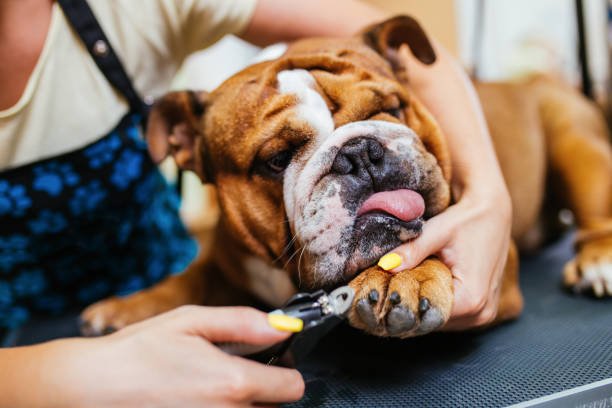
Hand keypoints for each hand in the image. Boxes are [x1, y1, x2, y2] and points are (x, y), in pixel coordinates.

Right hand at [37, 306, 304, 406]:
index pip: (292, 388)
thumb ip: (242, 322)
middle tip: (230, 374)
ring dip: (240, 406)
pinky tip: (193, 402)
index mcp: (233, 383)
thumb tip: (282, 326)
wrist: (89, 388)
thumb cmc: (138, 351)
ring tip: (208, 389)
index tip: (271, 364)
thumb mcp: (190, 321)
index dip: (286, 372)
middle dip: (261, 391)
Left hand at [381, 186, 511, 329]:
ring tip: (408, 284)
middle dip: (411, 306)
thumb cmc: (469, 219)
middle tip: (391, 288)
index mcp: (472, 299)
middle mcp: (482, 313)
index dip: (403, 305)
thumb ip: (412, 251)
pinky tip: (425, 286)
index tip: (384, 294)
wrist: (494, 210)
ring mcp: (485, 314)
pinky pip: (453, 315)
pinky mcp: (484, 308)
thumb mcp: (438, 232)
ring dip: (424, 306)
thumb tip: (385, 265)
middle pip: (433, 322)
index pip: (426, 316)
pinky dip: (437, 303)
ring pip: (441, 321)